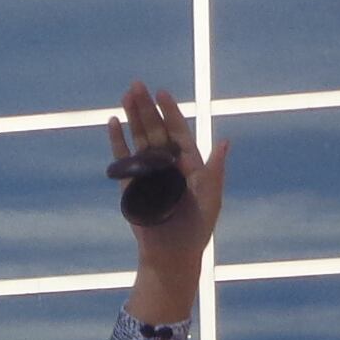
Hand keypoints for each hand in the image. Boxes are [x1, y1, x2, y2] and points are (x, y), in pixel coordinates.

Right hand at [106, 82, 227, 332]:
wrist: (172, 255)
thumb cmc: (197, 229)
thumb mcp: (211, 198)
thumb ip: (214, 170)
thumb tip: (225, 142)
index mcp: (189, 164)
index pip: (178, 132)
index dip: (171, 112)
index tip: (162, 93)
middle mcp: (168, 165)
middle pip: (155, 130)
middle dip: (146, 107)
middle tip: (137, 84)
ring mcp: (149, 173)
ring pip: (139, 139)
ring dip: (132, 117)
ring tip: (125, 95)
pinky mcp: (132, 185)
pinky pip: (123, 159)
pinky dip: (118, 142)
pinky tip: (113, 123)